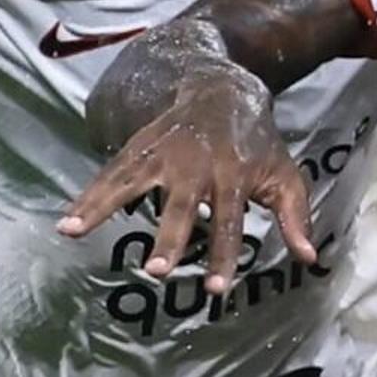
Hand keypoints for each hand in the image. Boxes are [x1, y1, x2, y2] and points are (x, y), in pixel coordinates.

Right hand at [55, 69, 311, 293]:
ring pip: (131, 183)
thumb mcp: (285, 175)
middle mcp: (196, 166)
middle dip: (169, 239)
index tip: (215, 289)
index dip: (224, 256)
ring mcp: (163, 154)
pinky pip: (111, 173)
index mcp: (235, 176)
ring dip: (103, 208)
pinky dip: (88, 196)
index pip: (230, 223)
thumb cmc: (258, 143)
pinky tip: (67, 222)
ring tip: (74, 232)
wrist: (224, 87)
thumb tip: (310, 260)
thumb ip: (296, 217)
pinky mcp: (139, 146)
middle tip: (156, 272)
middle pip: (180, 207)